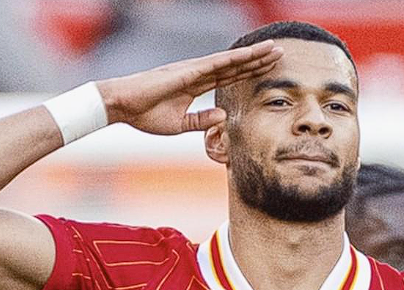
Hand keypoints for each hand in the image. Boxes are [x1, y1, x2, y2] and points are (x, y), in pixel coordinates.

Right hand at [96, 40, 282, 134]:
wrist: (123, 106)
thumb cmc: (145, 114)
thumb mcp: (180, 124)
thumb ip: (201, 120)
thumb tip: (223, 116)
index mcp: (196, 86)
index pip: (230, 77)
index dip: (250, 72)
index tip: (268, 69)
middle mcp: (198, 74)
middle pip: (235, 66)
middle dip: (258, 61)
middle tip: (280, 54)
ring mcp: (194, 70)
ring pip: (230, 61)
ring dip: (253, 56)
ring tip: (273, 50)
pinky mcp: (187, 71)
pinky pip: (216, 64)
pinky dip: (234, 59)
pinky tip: (250, 55)